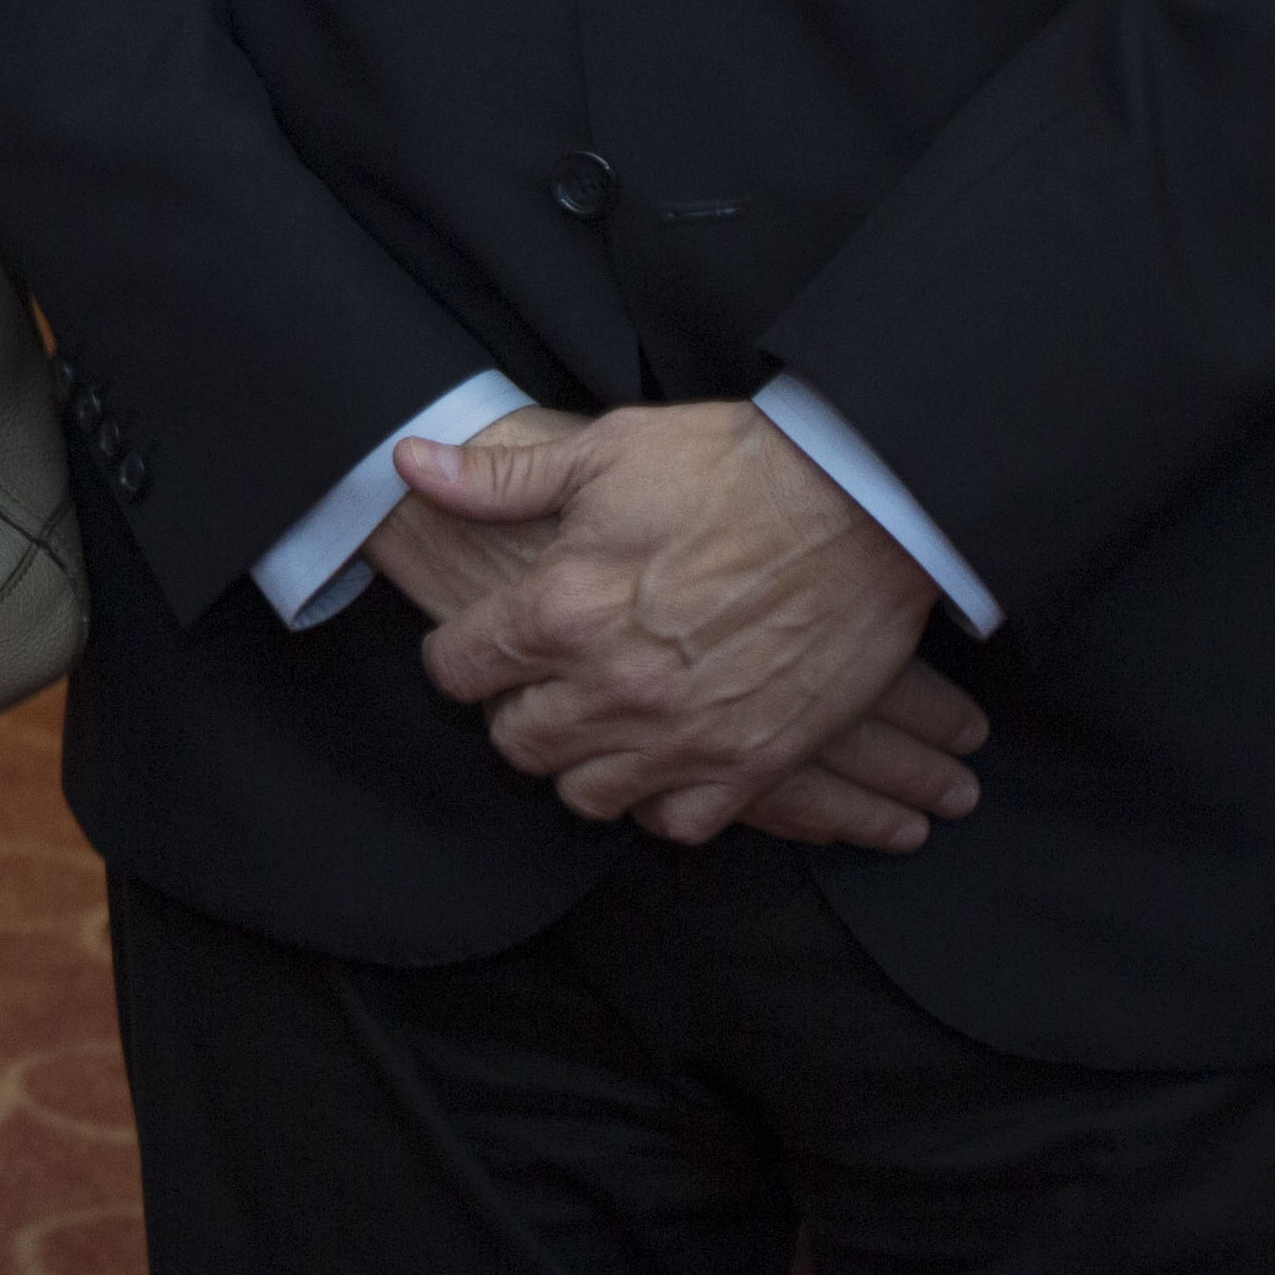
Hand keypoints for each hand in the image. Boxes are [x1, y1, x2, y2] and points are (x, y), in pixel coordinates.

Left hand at [397, 403, 956, 846]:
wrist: (864, 503)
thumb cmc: (733, 468)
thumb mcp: (604, 451)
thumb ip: (499, 477)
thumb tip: (409, 464)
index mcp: (562, 608)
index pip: (456, 669)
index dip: (459, 655)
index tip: (480, 644)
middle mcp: (612, 687)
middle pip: (515, 743)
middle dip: (515, 710)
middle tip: (543, 680)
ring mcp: (683, 736)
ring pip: (586, 794)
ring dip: (582, 760)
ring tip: (600, 718)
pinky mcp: (752, 764)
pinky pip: (675, 823)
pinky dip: (661, 800)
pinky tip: (662, 756)